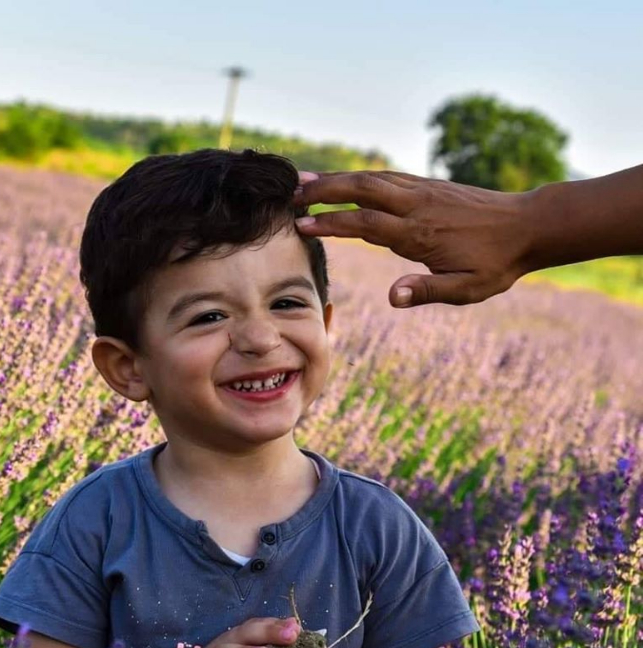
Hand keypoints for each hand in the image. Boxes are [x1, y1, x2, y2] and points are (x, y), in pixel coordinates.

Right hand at [293, 170, 536, 307]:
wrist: (529, 226)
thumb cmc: (496, 264)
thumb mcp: (466, 288)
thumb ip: (427, 291)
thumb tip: (391, 297)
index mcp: (420, 233)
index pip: (365, 224)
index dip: (331, 223)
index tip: (301, 225)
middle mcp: (416, 206)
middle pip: (361, 190)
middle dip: (323, 190)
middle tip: (290, 193)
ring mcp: (422, 191)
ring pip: (371, 179)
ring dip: (336, 179)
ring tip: (305, 181)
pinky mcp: (428, 186)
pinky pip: (386, 177)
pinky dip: (359, 178)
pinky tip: (345, 181)